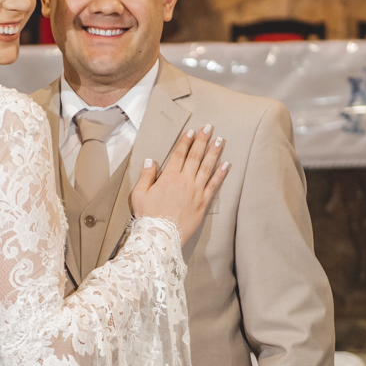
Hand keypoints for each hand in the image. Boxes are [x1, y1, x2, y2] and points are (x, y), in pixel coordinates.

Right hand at [131, 125, 228, 244]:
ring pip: (207, 168)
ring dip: (214, 152)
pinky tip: (226, 165)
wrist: (161, 237)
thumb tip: (150, 161)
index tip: (191, 131)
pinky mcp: (202, 203)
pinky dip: (220, 174)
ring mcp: (196, 192)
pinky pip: (214, 186)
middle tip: (209, 128)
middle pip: (195, 156)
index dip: (186, 141)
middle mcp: (185, 181)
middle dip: (202, 140)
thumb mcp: (139, 195)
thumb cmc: (148, 217)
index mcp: (169, 178)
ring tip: (220, 140)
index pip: (179, 154)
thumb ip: (146, 176)